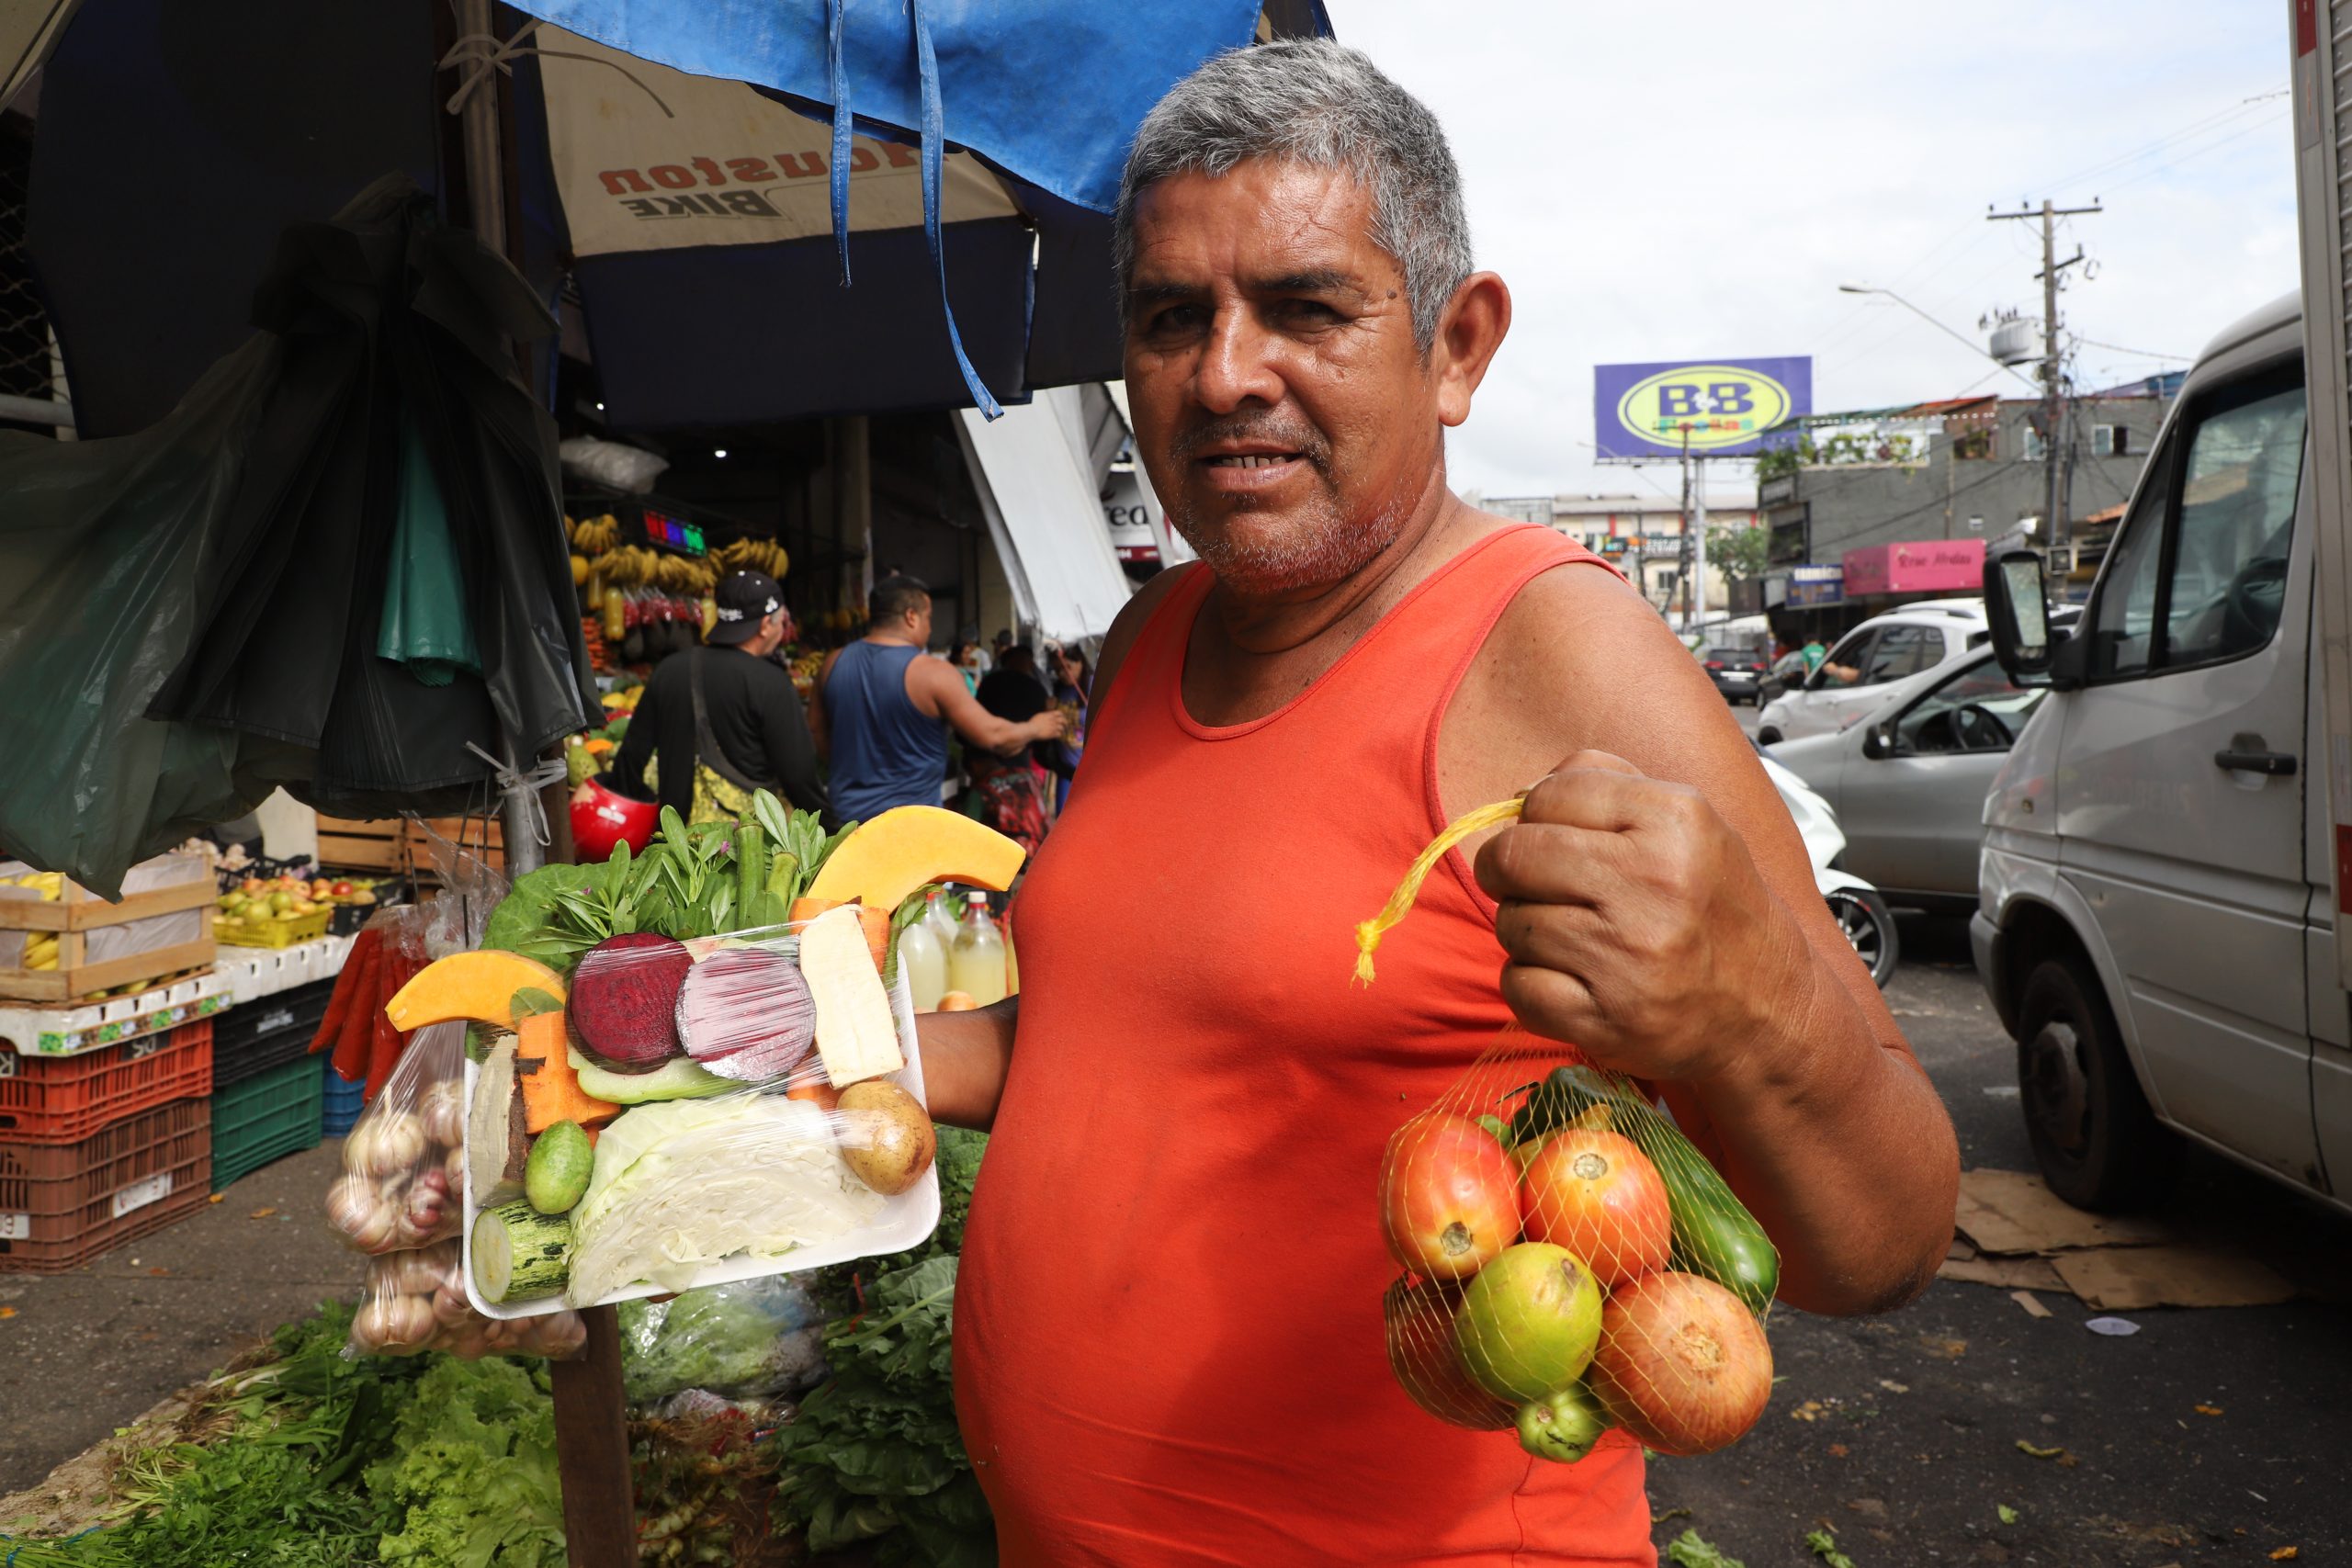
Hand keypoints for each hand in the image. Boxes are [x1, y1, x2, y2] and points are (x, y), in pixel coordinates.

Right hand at [1027, 709, 1070, 741]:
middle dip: (1065, 723)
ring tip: (1061, 732)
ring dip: (1062, 730)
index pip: (1059, 713)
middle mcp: (1053, 720)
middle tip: (1065, 725)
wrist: (1031, 729)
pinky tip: (1057, 736)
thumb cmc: (1033, 722)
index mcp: (1050, 715)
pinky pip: (1059, 734)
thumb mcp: (1039, 715)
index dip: (1062, 715)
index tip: (1062, 717)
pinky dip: (1059, 735)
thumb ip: (1046, 715)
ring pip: (1062, 728)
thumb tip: (1048, 715)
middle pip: (1063, 720)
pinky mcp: (1053, 734)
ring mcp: (1053, 727)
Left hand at [1472, 751, 1803, 1082]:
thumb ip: (1605, 786)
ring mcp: (1626, 956)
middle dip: (1507, 871)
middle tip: (1533, 887)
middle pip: (1514, 856)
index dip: (1534, 817)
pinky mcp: (1606, 1019)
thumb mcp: (1688, 822)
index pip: (1550, 795)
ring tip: (1572, 938)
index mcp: (1674, 820)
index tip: (1547, 839)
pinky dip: (1530, 984)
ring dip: (1526, 931)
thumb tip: (1518, 799)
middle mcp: (1651, 883)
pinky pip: (1517, 985)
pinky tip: (1571, 979)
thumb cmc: (1714, 908)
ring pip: (1511, 923)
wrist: (1769, 1009)